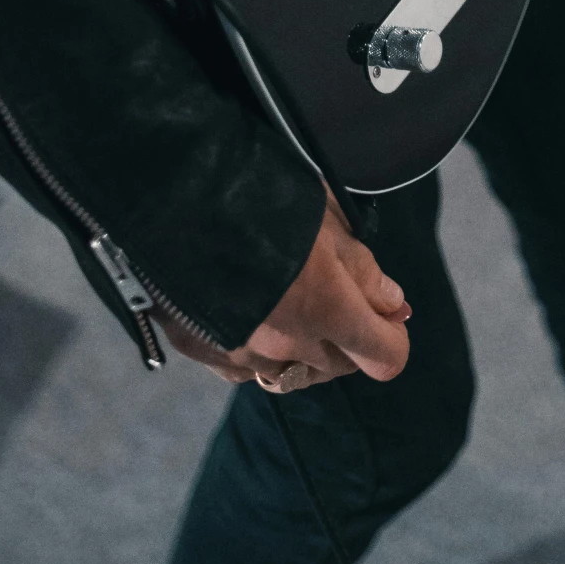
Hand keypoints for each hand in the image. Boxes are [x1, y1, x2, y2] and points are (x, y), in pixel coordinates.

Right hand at [159, 191, 410, 391]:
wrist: (171, 193)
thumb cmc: (261, 191)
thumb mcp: (326, 217)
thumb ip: (363, 269)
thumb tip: (393, 304)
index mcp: (328, 308)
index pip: (385, 357)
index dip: (392, 335)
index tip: (386, 311)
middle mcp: (287, 345)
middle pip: (338, 366)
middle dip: (349, 339)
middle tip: (338, 298)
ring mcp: (241, 354)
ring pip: (290, 372)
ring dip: (302, 350)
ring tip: (291, 307)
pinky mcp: (199, 351)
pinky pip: (243, 368)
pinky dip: (256, 352)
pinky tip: (250, 317)